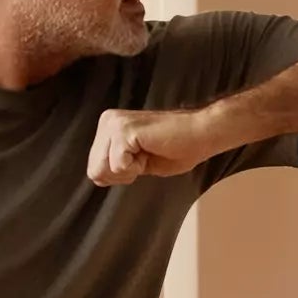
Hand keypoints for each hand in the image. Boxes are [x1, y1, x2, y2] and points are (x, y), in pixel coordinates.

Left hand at [87, 105, 231, 185]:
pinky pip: (118, 165)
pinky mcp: (123, 130)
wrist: (202, 134)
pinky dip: (136, 167)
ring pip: (103, 169)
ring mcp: (114, 124)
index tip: (141, 161)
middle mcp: (107, 121)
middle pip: (95, 169)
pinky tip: (150, 152)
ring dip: (128, 170)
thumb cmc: (178, 149)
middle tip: (145, 159)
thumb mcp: (137, 160)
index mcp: (108, 126)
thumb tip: (97, 176)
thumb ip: (115, 163)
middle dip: (121, 175)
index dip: (118, 175)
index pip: (94, 166)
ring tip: (147, 154)